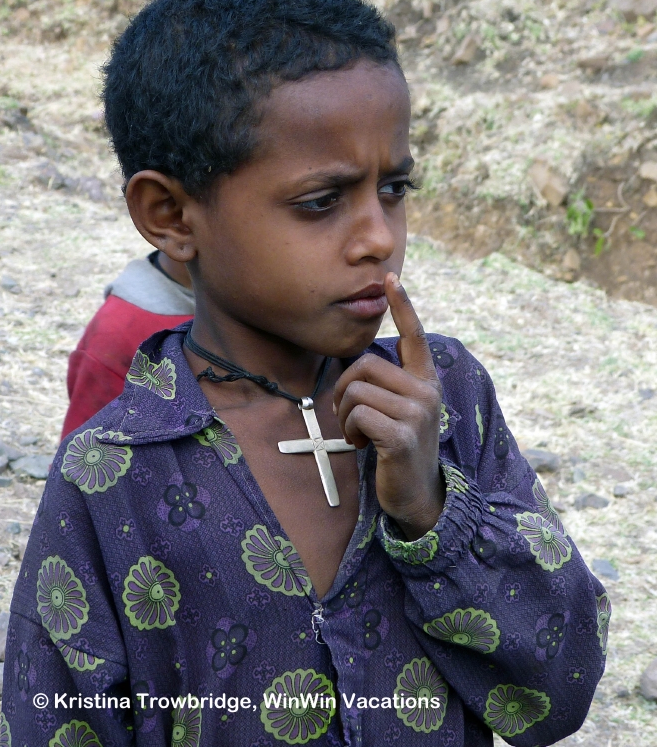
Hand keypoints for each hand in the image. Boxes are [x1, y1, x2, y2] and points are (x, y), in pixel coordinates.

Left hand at [333, 272, 444, 539]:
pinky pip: (357, 415)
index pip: (414, 335)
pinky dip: (350, 431)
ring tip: (360, 433)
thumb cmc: (402, 447)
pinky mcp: (401, 437)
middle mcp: (426, 393)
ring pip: (356, 391)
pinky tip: (362, 445)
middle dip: (344, 388)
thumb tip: (374, 355)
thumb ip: (394, 382)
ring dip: (346, 415)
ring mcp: (416, 415)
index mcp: (426, 381)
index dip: (402, 305)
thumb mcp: (404, 409)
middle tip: (349, 413)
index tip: (389, 277)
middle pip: (364, 365)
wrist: (417, 494)